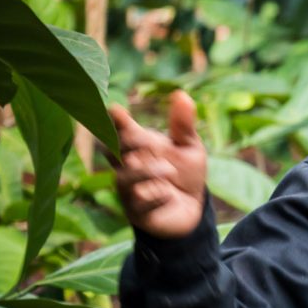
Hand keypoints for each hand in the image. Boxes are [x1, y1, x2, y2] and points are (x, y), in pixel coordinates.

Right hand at [109, 90, 207, 238]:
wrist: (193, 210)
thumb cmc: (186, 174)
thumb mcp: (190, 147)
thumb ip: (183, 125)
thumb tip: (181, 94)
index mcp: (140, 147)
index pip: (122, 130)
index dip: (116, 120)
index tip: (115, 109)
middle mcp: (129, 166)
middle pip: (114, 151)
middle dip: (125, 144)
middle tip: (146, 140)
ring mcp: (131, 190)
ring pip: (124, 179)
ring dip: (145, 172)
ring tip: (169, 170)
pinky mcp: (139, 213)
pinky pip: (140, 205)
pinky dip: (155, 198)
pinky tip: (168, 195)